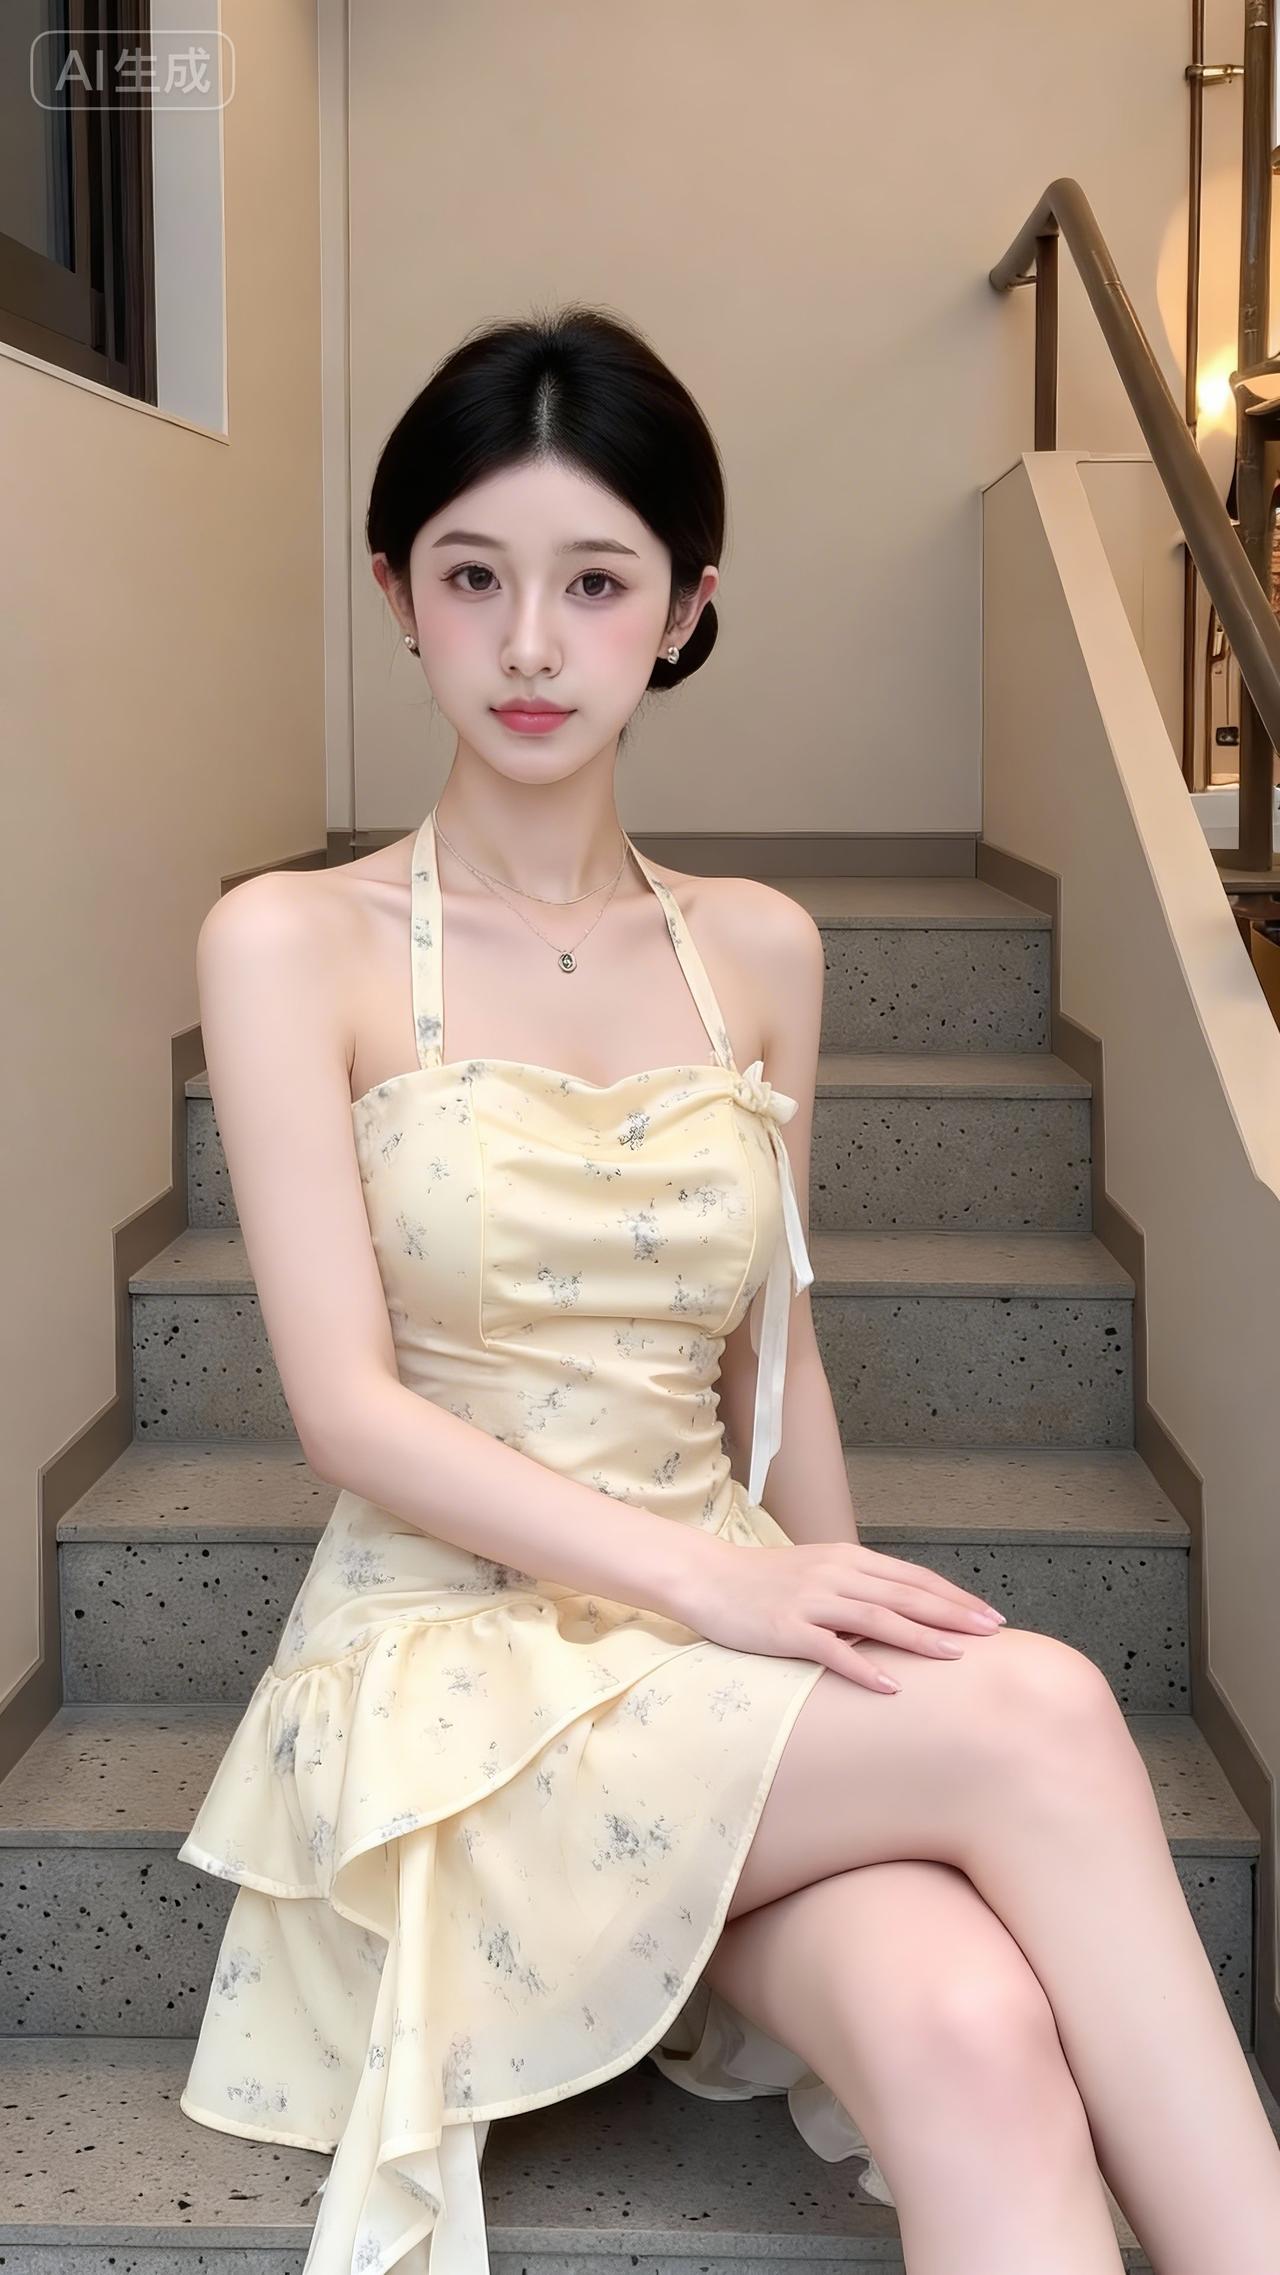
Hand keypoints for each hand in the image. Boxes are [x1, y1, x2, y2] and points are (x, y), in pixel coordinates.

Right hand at [677, 1536, 1004, 1691]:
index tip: (989, 1615)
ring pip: (876, 1616)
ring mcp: (811, 1600)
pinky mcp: (786, 1627)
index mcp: (847, 1559)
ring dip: (919, 1636)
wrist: (708, 1578)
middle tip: (992, 1633)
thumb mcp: (818, 1573)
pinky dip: (863, 1667)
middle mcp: (835, 1574)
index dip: (954, 1596)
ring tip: (955, 1655)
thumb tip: (903, 1611)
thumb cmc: (765, 1581)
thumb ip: (858, 1587)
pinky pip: (831, 1649)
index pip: (913, 1577)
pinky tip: (889, 1685)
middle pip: (905, 1594)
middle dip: (953, 1614)